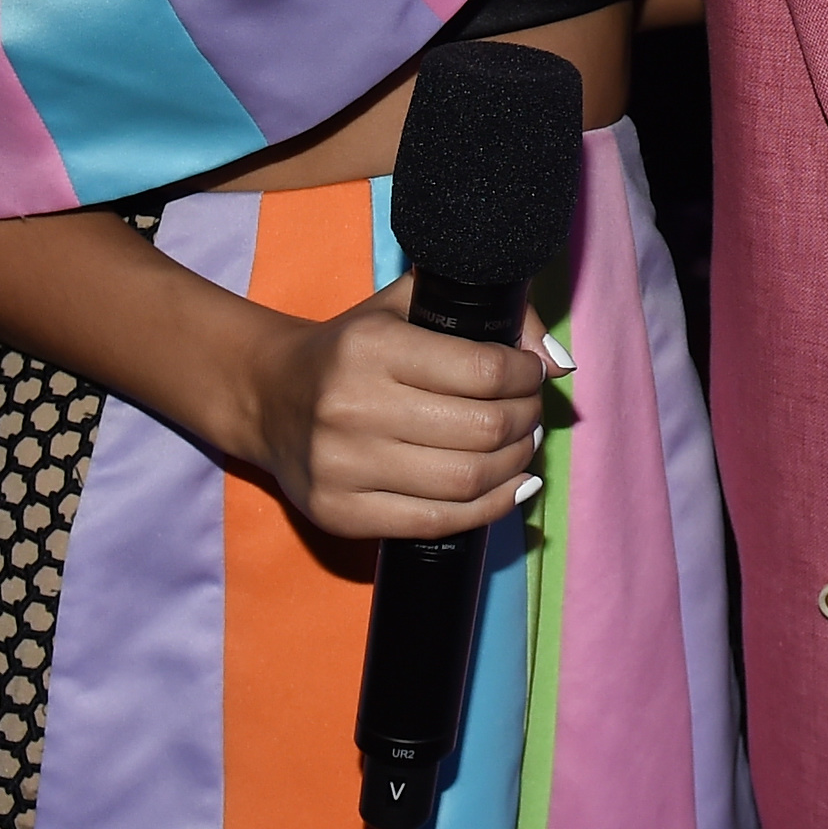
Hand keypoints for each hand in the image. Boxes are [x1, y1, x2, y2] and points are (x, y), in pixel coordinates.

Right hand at [243, 277, 549, 540]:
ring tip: (521, 446)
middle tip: (531, 412)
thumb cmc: (352, 346)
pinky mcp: (339, 514)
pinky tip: (508, 488)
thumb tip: (559, 362)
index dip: (526, 375)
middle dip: (525, 420)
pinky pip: (436, 523)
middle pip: (481, 431)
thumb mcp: (408, 305)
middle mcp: (353, 408)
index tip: (533, 374)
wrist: (269, 396)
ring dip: (515, 465)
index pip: (483, 371)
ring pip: (465, 481)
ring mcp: (343, 468)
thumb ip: (489, 316)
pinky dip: (488, 508)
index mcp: (372, 347)